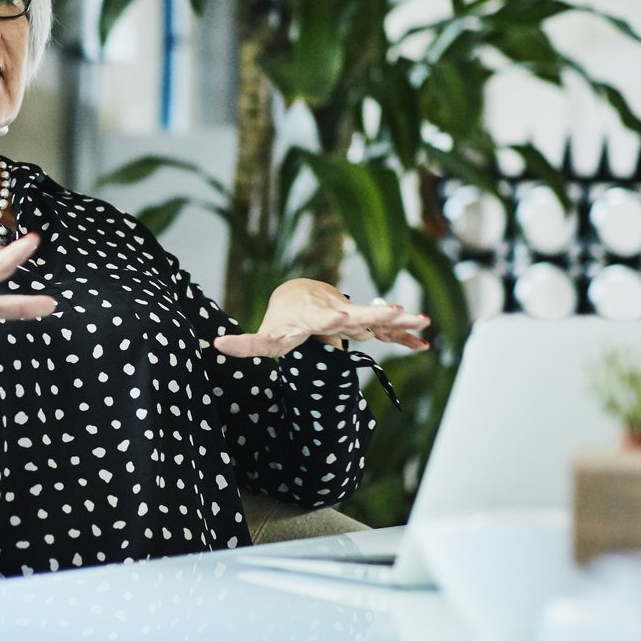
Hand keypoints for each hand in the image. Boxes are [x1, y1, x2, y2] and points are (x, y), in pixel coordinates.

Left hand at [211, 278, 430, 357]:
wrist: (299, 295)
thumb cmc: (282, 319)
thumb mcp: (265, 335)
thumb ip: (245, 343)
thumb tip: (215, 345)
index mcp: (316, 316)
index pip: (325, 318)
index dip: (334, 318)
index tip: (344, 318)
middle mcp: (339, 313)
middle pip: (359, 315)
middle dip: (378, 314)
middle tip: (398, 313)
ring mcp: (354, 318)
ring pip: (378, 319)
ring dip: (400, 322)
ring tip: (424, 324)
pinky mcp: (364, 325)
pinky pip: (386, 331)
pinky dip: (403, 336)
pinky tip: (424, 343)